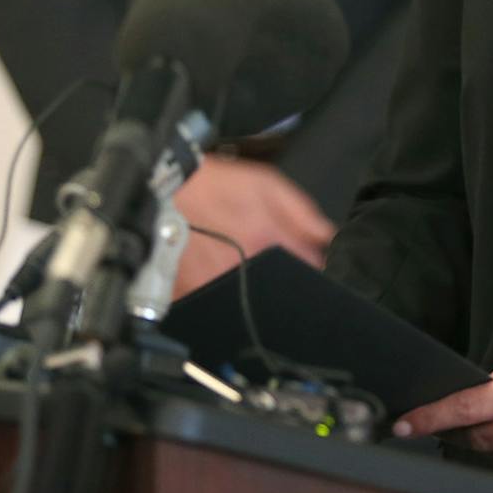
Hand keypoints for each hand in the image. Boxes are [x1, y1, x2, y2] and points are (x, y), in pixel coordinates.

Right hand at [170, 155, 334, 297]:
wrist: (163, 190)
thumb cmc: (217, 184)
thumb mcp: (266, 184)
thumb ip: (302, 212)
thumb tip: (329, 237)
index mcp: (268, 241)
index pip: (311, 269)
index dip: (317, 265)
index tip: (313, 261)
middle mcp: (246, 269)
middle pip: (284, 290)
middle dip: (290, 282)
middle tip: (282, 268)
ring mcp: (218, 286)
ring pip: (254, 303)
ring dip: (260, 294)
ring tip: (252, 275)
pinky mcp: (193, 296)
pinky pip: (221, 308)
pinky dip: (228, 299)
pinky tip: (226, 283)